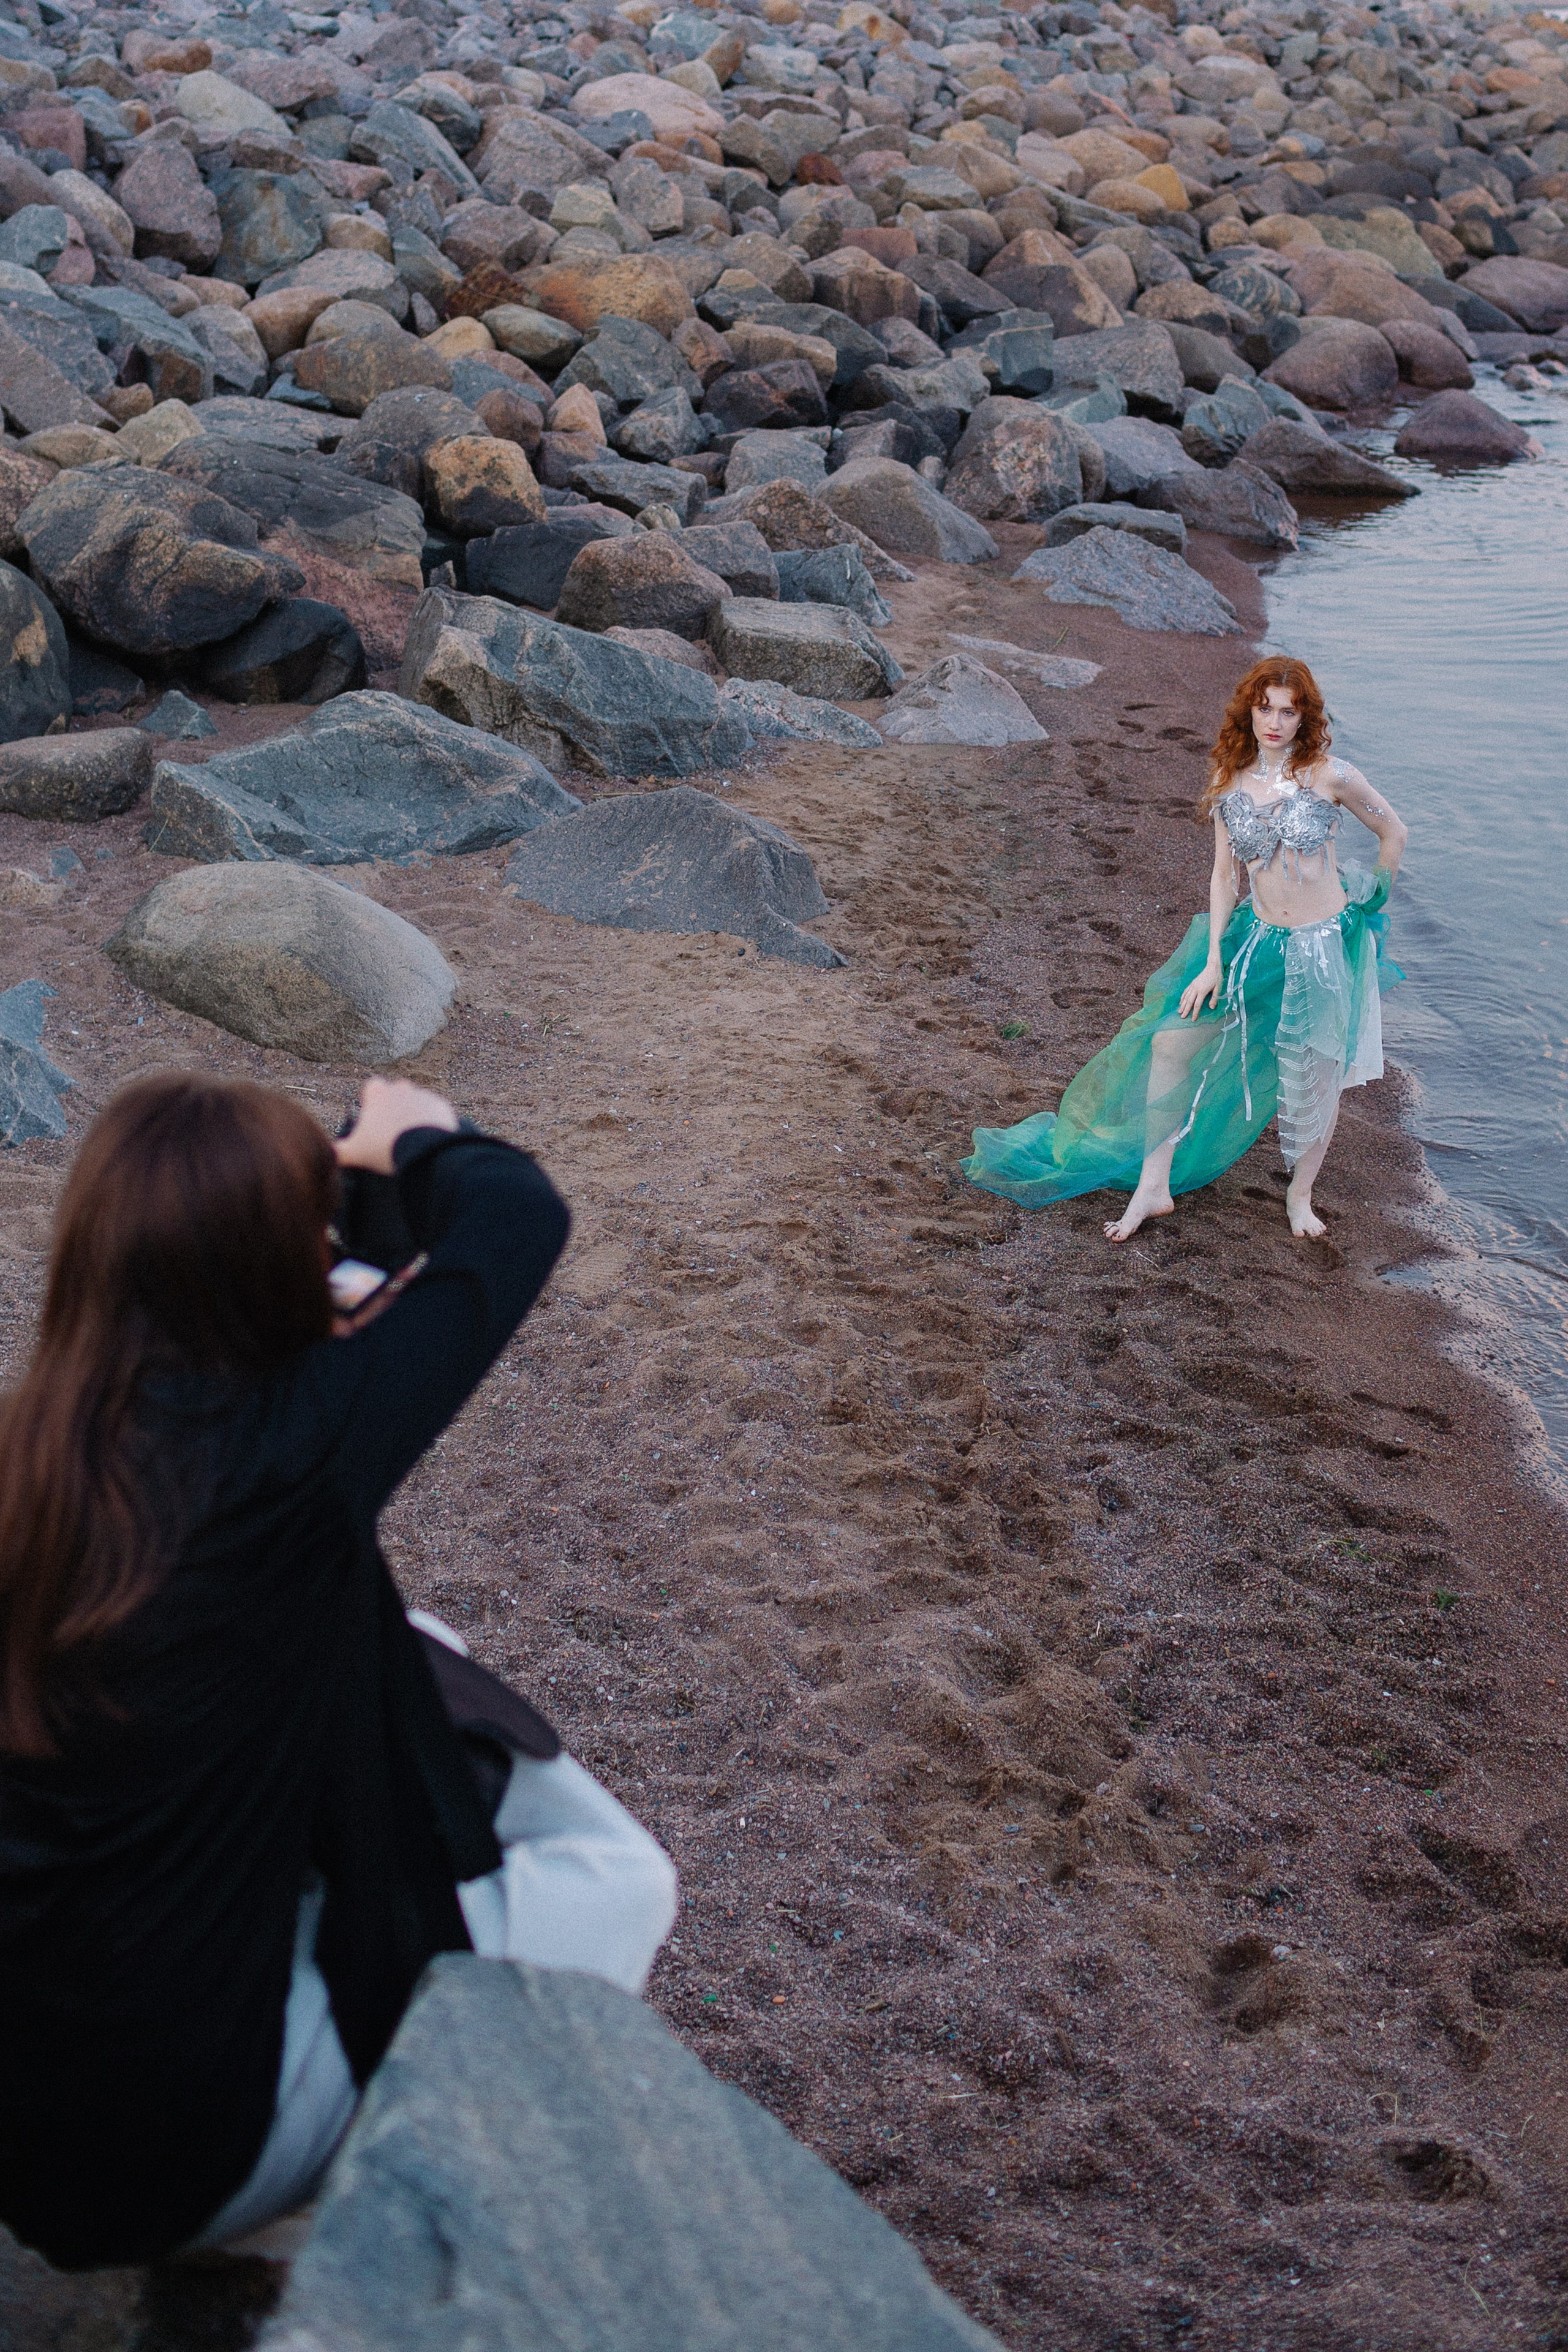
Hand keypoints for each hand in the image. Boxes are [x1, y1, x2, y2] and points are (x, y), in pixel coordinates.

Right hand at [335, 1078, 458, 1174]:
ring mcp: (423, 1095)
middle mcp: (401, 1088)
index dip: (371, 1102)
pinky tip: (428, 1139)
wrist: (424, 1152)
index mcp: (379, 1093)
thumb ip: (338, 1151)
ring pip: (416, 1102)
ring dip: (413, 1114)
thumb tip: (330, 1154)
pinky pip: (434, 1112)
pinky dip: (431, 1122)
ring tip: (411, 1138)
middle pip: (395, 1093)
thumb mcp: (354, 1153)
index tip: (372, 1118)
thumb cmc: (384, 1148)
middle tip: (391, 1131)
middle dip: (393, 1107)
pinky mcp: (442, 1106)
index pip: (372, 1087)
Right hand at [1178, 961, 1222, 1020]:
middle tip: (1182, 1017)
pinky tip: (1181, 1002)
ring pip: (1186, 997)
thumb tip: (1212, 1008)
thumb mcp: (1218, 988)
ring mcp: (1193, 986)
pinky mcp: (1192, 983)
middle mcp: (1196, 989)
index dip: (1195, 1012)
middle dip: (1185, 1010)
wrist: (1212, 966)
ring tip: (1179, 1012)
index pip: (1197, 1004)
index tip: (1193, 1019)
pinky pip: (1186, 991)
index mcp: (1202, 991)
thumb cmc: (1216, 977)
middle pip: (1189, 1002)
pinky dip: (1182, 997)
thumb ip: (1214, 998)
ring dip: (1182, 1005)